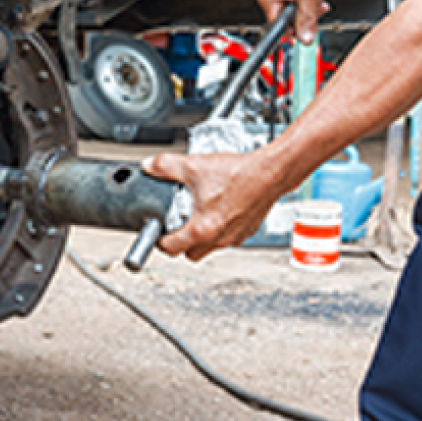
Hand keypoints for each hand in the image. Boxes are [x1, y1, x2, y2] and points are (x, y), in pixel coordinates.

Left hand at [142, 152, 279, 261]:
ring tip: (197, 216)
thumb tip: (150, 166)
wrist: (271, 172)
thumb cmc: (239, 173)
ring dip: (200, 238)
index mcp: (202, 229)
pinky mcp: (246, 232)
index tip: (159, 232)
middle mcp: (218, 238)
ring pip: (209, 248)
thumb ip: (165, 166)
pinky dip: (219, 230)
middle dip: (180, 244)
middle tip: (176, 226)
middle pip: (189, 254)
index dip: (160, 240)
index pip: (170, 249)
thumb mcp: (194, 165)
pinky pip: (226, 239)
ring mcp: (234, 238)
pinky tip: (218, 210)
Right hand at [256, 0, 332, 43]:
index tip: (308, 28)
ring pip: (293, 11)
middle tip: (317, 8)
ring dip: (307, 8)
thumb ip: (306, 20)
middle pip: (286, 20)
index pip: (279, 28)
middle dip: (304, 17)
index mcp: (268, 0)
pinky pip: (294, 1)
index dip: (296, 30)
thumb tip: (305, 39)